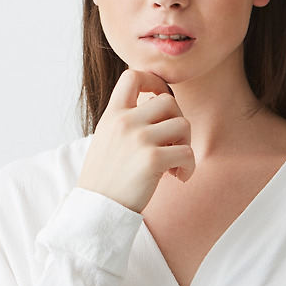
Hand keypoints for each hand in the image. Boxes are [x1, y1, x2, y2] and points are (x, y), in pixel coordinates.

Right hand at [77, 68, 194, 213]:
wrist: (95, 209)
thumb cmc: (104, 178)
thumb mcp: (106, 139)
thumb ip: (126, 120)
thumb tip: (158, 106)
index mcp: (112, 115)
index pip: (133, 76)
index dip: (153, 81)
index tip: (158, 100)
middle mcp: (125, 122)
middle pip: (169, 101)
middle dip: (177, 121)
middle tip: (171, 143)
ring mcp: (139, 139)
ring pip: (183, 124)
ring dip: (186, 144)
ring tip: (174, 163)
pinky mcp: (153, 159)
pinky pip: (188, 152)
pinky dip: (189, 166)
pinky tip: (178, 177)